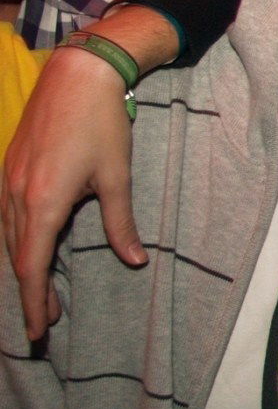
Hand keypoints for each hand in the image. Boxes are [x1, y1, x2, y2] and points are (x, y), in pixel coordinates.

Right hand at [2, 45, 142, 340]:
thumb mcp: (116, 177)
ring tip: (45, 292)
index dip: (34, 303)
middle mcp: (16, 196)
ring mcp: (8, 181)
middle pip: (18, 257)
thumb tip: (135, 260)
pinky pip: (7, 216)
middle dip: (32, 291)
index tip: (38, 332)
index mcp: (42, 204)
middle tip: (48, 321)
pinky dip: (19, 241)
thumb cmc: (102, 125)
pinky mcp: (10, 168)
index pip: (32, 267)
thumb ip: (121, 223)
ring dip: (26, 266)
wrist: (77, 76)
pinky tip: (34, 248)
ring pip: (10, 237)